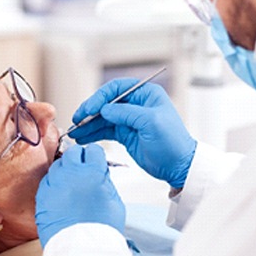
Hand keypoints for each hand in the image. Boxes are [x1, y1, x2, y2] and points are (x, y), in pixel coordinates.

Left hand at [35, 144, 124, 247]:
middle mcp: (70, 174)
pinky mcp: (42, 196)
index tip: (95, 162)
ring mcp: (54, 184)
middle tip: (83, 170)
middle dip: (79, 159)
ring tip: (72, 185)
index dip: (95, 157)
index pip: (93, 150)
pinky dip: (55, 184)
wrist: (82, 251)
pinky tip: (62, 196)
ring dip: (65, 170)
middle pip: (73, 153)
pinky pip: (48, 181)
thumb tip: (100, 172)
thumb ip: (106, 181)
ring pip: (58, 165)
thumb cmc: (101, 230)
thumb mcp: (115, 201)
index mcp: (92, 172)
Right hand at [70, 79, 196, 187]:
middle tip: (77, 120)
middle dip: (90, 111)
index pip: (116, 89)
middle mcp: (136, 104)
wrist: (179, 166)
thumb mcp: (151, 123)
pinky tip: (83, 138)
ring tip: (75, 133)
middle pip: (106, 102)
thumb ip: (126, 113)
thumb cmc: (173, 142)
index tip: (88, 109)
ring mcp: (130, 120)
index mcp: (146, 94)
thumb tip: (104, 109)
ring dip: (89, 124)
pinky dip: (94, 134)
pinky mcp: (126, 134)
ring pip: (103, 118)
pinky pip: (106, 130)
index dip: (100, 97)